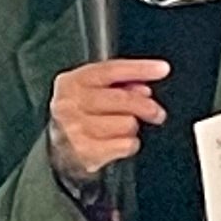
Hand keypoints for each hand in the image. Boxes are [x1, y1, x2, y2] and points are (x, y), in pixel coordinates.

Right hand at [48, 58, 168, 189]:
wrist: (59, 151)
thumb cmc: (81, 115)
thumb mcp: (92, 91)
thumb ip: (118, 83)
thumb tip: (143, 89)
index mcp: (71, 82)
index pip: (110, 70)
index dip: (139, 68)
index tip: (162, 69)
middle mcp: (69, 104)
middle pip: (122, 99)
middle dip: (146, 106)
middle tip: (156, 112)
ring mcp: (76, 130)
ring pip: (127, 123)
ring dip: (131, 127)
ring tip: (122, 128)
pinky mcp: (86, 152)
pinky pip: (126, 145)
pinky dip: (129, 145)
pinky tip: (119, 142)